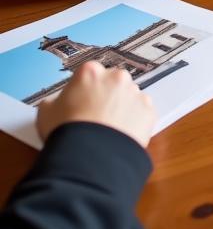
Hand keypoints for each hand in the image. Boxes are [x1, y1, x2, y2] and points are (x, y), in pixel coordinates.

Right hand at [36, 61, 155, 149]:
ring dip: (121, 108)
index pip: (90, 74)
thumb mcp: (47, 111)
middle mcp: (117, 77)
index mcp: (91, 72)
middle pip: (113, 83)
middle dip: (106, 96)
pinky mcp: (149, 111)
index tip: (81, 101)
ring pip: (129, 98)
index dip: (84, 89)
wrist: (88, 156)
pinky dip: (134, 122)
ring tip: (107, 129)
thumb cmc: (66, 132)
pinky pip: (142, 114)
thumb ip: (56, 100)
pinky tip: (120, 135)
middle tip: (95, 116)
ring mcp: (136, 93)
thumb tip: (58, 102)